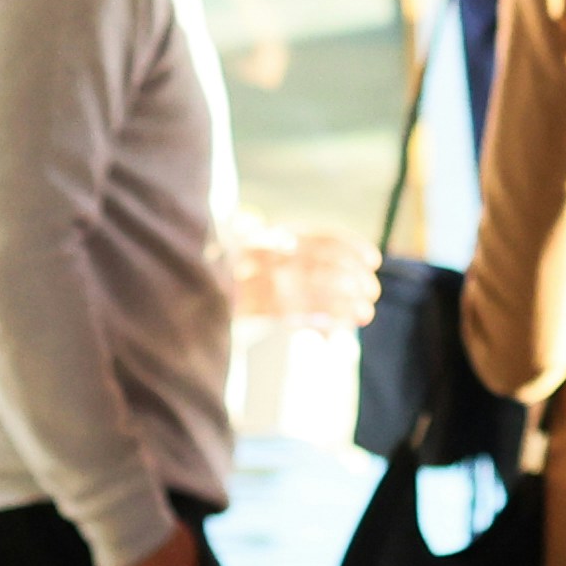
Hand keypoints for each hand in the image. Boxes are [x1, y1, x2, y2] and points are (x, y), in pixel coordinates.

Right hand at [228, 225, 374, 328]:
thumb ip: (297, 258)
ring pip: (312, 288)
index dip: (350, 247)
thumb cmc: (237, 278)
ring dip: (345, 302)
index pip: (318, 238)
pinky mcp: (250, 310)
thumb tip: (350, 268)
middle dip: (353, 278)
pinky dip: (320, 319)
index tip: (373, 259)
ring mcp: (256, 282)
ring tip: (365, 313)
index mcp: (270, 237)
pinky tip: (339, 328)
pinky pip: (295, 315)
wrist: (192, 297)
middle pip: (321, 264)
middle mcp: (263, 256)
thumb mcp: (262, 255)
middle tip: (372, 292)